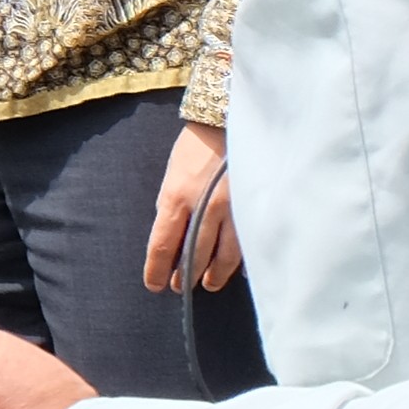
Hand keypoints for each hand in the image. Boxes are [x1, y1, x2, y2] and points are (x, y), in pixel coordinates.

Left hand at [144, 121, 234, 292]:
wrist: (230, 120)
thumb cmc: (195, 148)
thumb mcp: (172, 175)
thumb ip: (172, 206)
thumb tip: (173, 238)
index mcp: (176, 197)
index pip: (162, 245)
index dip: (157, 270)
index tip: (154, 285)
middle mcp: (205, 208)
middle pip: (194, 255)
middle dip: (185, 276)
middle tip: (181, 288)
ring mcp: (233, 210)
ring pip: (225, 256)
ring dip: (214, 275)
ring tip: (208, 284)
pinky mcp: (254, 208)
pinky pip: (248, 243)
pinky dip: (242, 261)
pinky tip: (238, 271)